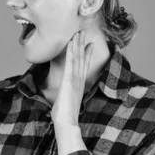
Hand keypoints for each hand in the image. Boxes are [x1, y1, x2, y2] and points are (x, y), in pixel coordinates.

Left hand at [51, 30, 93, 154]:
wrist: (67, 123)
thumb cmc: (65, 116)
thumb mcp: (66, 102)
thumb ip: (67, 97)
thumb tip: (64, 98)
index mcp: (78, 84)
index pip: (83, 66)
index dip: (87, 54)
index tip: (89, 44)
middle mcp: (78, 79)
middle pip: (81, 58)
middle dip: (82, 44)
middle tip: (83, 31)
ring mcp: (75, 79)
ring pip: (77, 57)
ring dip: (77, 44)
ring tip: (78, 32)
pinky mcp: (69, 80)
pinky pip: (70, 63)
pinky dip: (71, 52)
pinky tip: (72, 43)